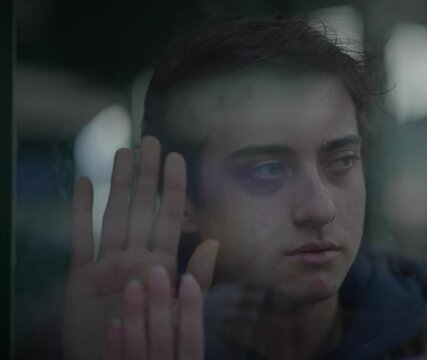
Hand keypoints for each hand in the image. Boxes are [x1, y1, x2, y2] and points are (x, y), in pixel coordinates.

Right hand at [64, 136, 218, 359]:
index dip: (172, 187)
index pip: (168, 216)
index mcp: (160, 264)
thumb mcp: (179, 310)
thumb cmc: (153, 342)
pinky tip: (83, 183)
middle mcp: (134, 257)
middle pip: (140, 207)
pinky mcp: (80, 277)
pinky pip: (81, 237)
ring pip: (113, 214)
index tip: (178, 158)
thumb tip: (215, 242)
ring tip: (123, 152)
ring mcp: (106, 264)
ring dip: (116, 184)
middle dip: (146, 174)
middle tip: (150, 140)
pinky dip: (81, 211)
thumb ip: (197, 278)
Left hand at [102, 267, 206, 359]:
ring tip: (131, 287)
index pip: (193, 338)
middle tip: (155, 271)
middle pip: (163, 339)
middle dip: (160, 306)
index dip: (191, 310)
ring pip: (137, 350)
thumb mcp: (190, 327)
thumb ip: (201, 291)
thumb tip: (211, 245)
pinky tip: (113, 323)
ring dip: (134, 318)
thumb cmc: (176, 349)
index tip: (187, 280)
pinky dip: (114, 346)